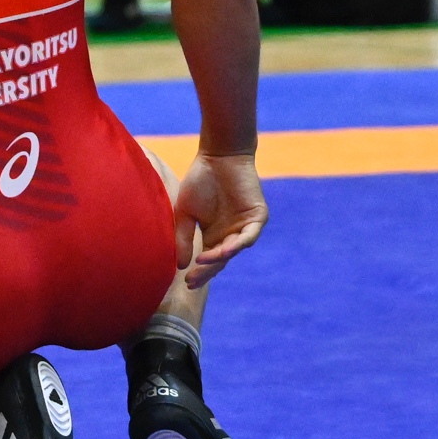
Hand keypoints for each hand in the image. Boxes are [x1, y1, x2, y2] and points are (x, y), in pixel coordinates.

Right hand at [174, 153, 267, 288]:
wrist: (218, 156)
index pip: (209, 260)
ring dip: (220, 258)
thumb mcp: (185, 213)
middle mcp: (231, 235)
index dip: (199, 272)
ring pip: (234, 250)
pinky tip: (224, 250)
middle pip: (221, 260)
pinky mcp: (257, 217)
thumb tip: (180, 265)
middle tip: (193, 280)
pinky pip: (249, 235)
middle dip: (207, 271)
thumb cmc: (200, 181)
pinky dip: (238, 244)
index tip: (186, 282)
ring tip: (203, 262)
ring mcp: (245, 227)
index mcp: (214, 236)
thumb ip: (184, 238)